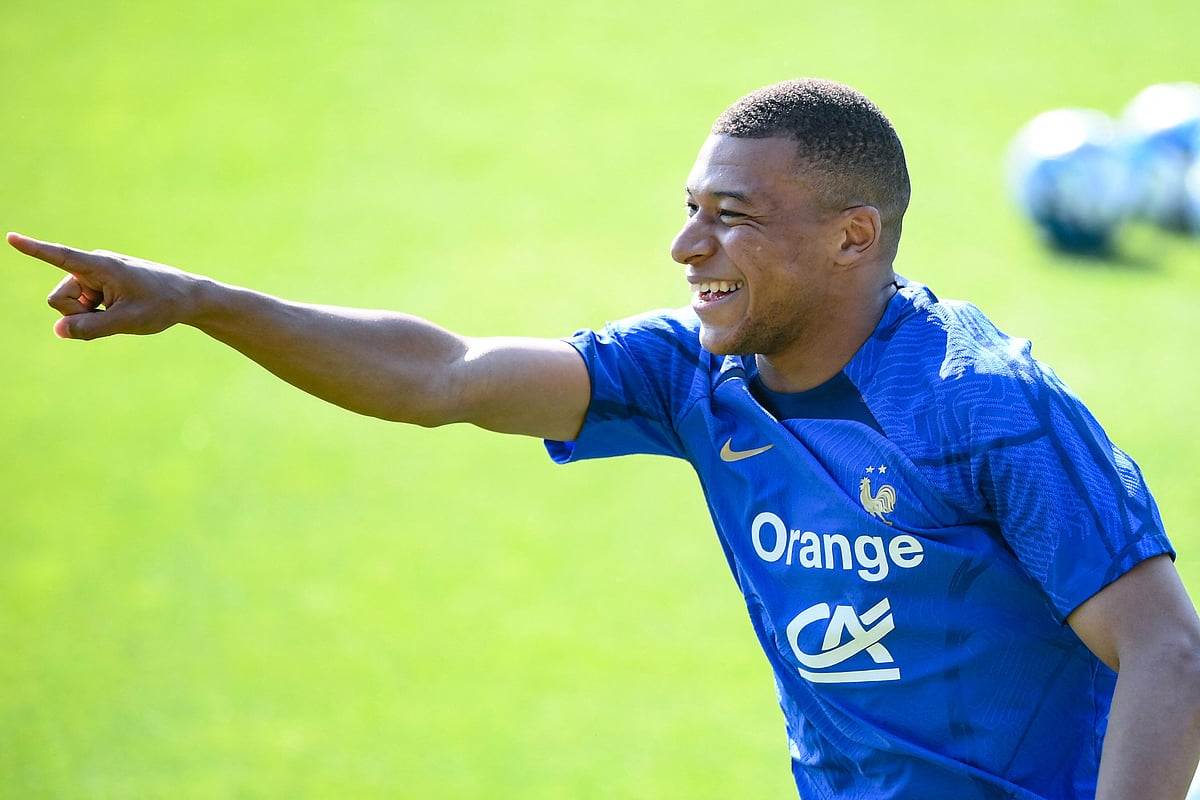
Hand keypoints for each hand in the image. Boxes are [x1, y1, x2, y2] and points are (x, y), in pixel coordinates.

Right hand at [8, 232, 195, 339]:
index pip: (61, 257)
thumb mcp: (128, 322)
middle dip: (77, 314)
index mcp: (101, 266)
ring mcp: (95, 274)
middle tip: (113, 315)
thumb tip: (58, 330)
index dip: (34, 249)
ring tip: (121, 311)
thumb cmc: (162, 305)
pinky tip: (120, 310)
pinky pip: (82, 305)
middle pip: (59, 300)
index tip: (10, 237)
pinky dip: (96, 313)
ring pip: (69, 305)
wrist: (187, 298)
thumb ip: (91, 328)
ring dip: (89, 315)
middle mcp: (93, 265)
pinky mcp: (99, 282)